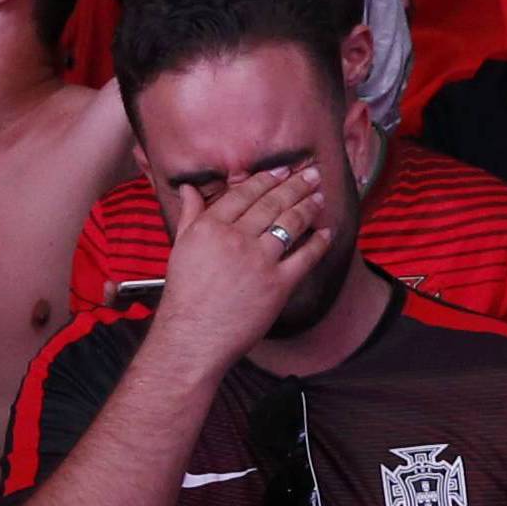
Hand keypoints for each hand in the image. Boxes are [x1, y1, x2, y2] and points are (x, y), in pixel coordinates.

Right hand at [152, 163, 331, 373]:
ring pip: (290, 224)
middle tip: (312, 173)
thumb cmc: (184, 295)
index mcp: (211, 227)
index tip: (283, 170)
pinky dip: (319, 242)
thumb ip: (190, 215)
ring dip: (309, 206)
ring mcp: (259, 261)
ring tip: (320, 196)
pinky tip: (326, 232)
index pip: (245, 193)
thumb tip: (188, 189)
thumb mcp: (180, 247)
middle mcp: (236, 238)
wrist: (193, 335)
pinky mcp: (277, 284)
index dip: (268, 179)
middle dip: (297, 185)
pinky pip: (304, 257)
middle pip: (272, 203)